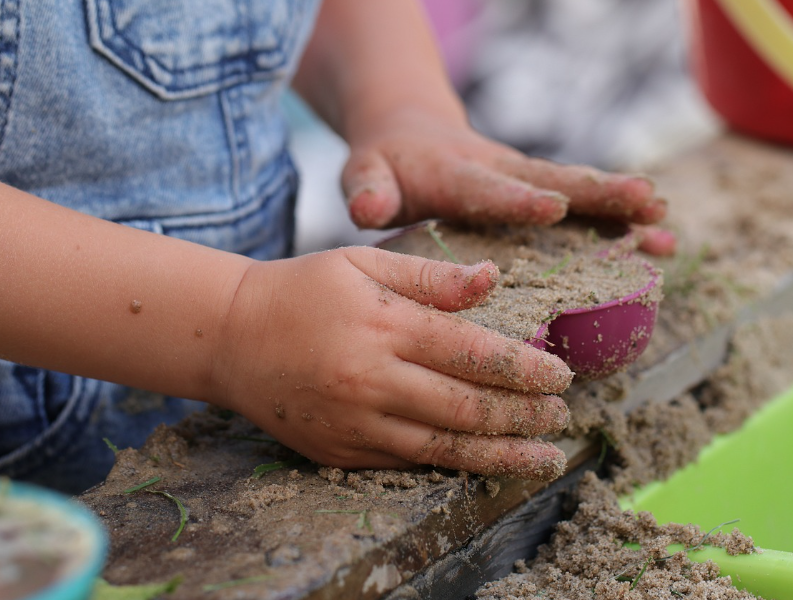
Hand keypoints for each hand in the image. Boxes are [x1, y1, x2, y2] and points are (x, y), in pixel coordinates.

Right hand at [210, 247, 572, 479]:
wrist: (230, 337)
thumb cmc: (303, 290)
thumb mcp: (363, 262)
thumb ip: (431, 276)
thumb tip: (494, 279)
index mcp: (384, 325)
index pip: (474, 353)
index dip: (526, 369)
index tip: (561, 375)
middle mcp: (373, 379)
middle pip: (468, 408)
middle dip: (524, 415)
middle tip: (560, 414)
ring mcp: (355, 422)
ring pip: (444, 448)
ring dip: (502, 455)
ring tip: (544, 457)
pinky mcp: (340, 451)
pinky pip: (407, 463)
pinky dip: (453, 465)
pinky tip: (484, 463)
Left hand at [342, 108, 675, 254]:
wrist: (411, 132)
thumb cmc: (386, 164)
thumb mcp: (366, 173)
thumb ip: (368, 190)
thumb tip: (368, 208)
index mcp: (456, 175)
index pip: (488, 188)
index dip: (518, 199)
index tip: (553, 207)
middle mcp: (500, 172)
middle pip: (553, 181)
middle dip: (598, 194)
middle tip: (646, 202)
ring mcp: (525, 180)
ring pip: (578, 192)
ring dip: (621, 208)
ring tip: (666, 225)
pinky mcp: (538, 190)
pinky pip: (583, 205)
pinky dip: (620, 221)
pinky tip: (660, 241)